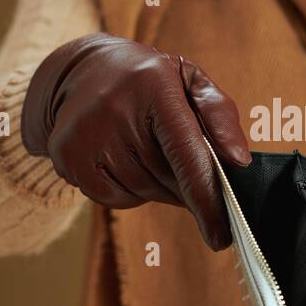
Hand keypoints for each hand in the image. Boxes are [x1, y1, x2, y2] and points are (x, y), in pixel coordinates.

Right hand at [21, 33, 251, 249]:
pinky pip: (115, 198)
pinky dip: (129, 188)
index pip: (186, 154)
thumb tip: (239, 162)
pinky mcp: (67, 158)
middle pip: (167, 179)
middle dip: (184, 183)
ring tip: (147, 149)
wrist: (82, 71)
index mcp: (154, 85)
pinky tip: (124, 159)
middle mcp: (115, 110)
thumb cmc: (149, 81)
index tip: (221, 234)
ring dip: (157, 184)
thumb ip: (220, 116)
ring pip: (143, 192)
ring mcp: (86, 135)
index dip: (206, 198)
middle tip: (180, 159)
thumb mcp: (190, 80)